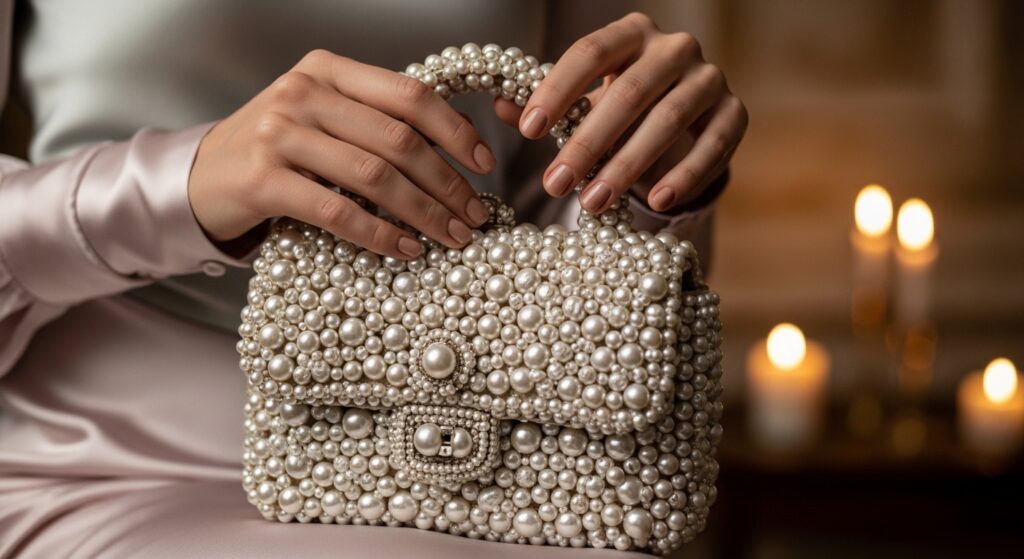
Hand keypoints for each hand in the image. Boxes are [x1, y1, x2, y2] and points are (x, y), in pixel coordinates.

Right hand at [188, 50, 496, 259]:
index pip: (409, 96)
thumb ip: (373, 122)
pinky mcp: (262, 179)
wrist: (199, 176)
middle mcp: (303, 93)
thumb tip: (453, 158)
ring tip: (452, 237)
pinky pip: (338, 211)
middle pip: (398, 139)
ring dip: (424, 212)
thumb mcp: (322, 118)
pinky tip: (407, 250)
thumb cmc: (275, 151)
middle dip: (447, 183)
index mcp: (328, 70)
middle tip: (475, 217)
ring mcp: (279, 134)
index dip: (455, 131)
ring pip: (374, 175)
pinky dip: (380, 234)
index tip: (485, 165)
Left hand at [497, 12, 746, 212]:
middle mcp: (674, 47)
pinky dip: (685, 176)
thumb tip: (500, 106)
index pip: (590, 53)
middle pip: (627, 93)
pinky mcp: (736, 113)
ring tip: (592, 203)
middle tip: (554, 183)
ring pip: (667, 120)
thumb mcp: (583, 99)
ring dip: (627, 165)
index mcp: (630, 33)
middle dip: (587, 142)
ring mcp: (709, 78)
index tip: (527, 132)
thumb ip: (544, 102)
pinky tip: (656, 201)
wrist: (685, 117)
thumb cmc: (621, 105)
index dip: (557, 91)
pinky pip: (713, 146)